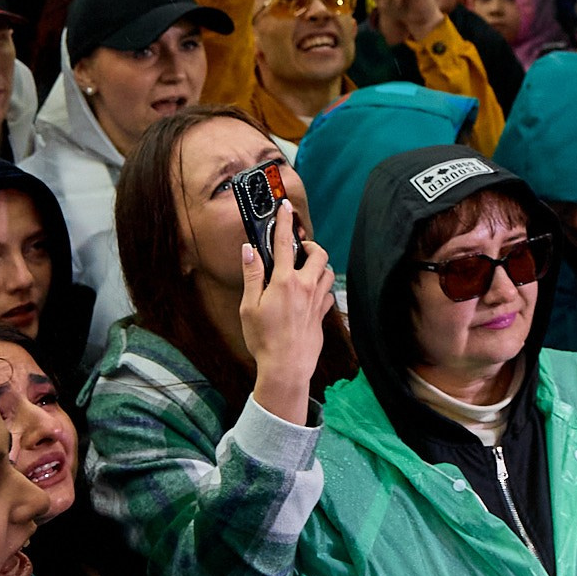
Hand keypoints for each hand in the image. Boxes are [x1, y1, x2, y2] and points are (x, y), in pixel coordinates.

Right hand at [238, 204, 335, 424]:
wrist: (286, 368)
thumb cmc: (263, 339)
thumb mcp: (249, 306)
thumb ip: (252, 275)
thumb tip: (249, 250)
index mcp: (284, 281)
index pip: (284, 243)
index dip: (284, 222)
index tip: (285, 207)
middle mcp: (305, 287)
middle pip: (317, 253)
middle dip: (309, 245)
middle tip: (297, 249)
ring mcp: (317, 301)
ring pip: (327, 272)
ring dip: (318, 265)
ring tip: (304, 270)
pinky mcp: (322, 315)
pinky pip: (328, 293)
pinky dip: (321, 288)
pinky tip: (310, 294)